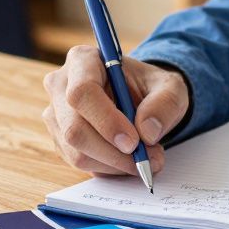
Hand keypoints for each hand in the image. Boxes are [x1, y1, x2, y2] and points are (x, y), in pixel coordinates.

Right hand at [41, 45, 189, 177]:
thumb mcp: (171, 87)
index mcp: (83, 60)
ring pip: (76, 151)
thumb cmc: (150, 87)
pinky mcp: (60, 138)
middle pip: (74, 128)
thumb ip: (165, 104)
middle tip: (147, 158)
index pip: (82, 92)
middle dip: (114, 152)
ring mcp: (56, 114)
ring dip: (114, 163)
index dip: (107, 121)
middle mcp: (61, 85)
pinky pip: (80, 162)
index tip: (134, 142)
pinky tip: (128, 159)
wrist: (140, 97)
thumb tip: (147, 132)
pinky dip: (109, 168)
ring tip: (145, 158)